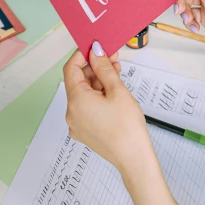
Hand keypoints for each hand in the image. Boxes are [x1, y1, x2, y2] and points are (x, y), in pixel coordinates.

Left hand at [63, 42, 152, 173]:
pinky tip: (112, 92)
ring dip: (98, 82)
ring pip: (83, 94)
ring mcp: (76, 124)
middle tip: (113, 59)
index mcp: (76, 100)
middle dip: (94, 68)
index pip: (70, 69)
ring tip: (117, 74)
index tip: (95, 47)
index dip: (82, 55)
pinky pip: (86, 107)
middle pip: (78, 82)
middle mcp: (71, 112)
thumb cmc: (127, 126)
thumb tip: (95, 51)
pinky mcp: (84, 131)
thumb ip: (104, 68)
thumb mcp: (117, 90)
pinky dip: (97, 97)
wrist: (134, 158)